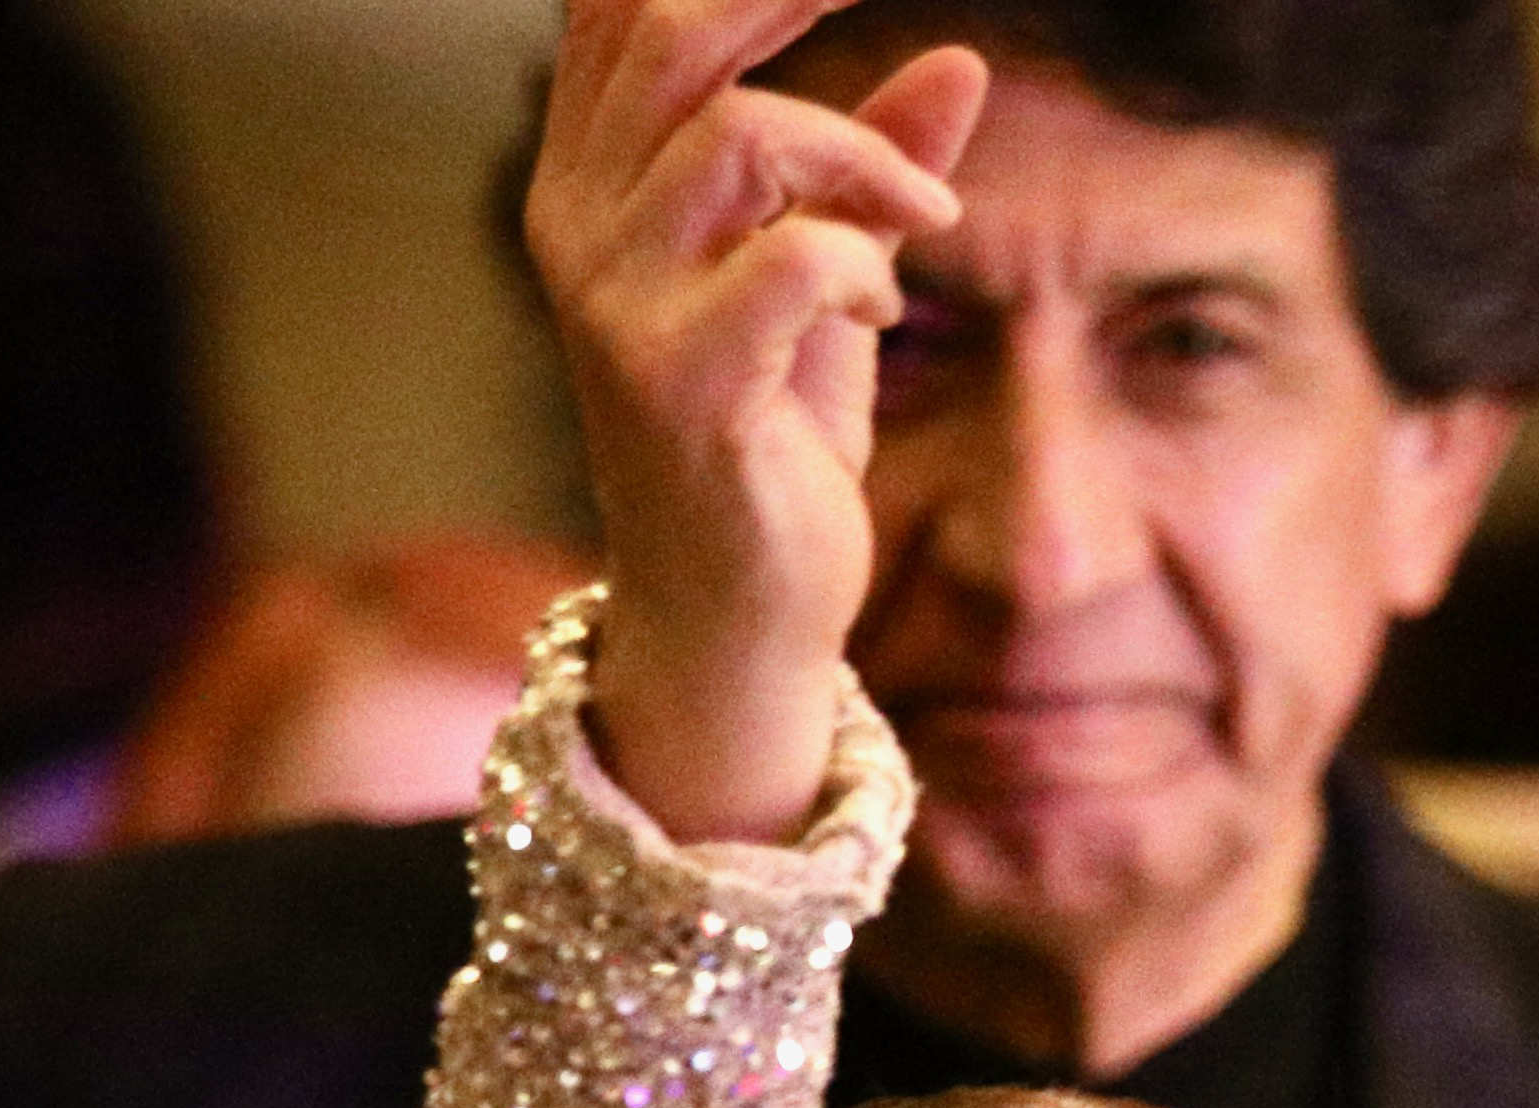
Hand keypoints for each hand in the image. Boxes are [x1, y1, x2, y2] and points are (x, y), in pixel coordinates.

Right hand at [528, 0, 982, 843]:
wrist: (736, 616)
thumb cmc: (771, 441)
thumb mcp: (831, 278)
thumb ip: (875, 167)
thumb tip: (960, 61)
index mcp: (591, 178)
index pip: (619, 9)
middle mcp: (578, 223)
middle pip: (669, 31)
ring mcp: (614, 303)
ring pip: (739, 133)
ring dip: (861, 163)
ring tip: (917, 225)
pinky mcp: (675, 383)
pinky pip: (794, 259)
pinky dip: (862, 265)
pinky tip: (878, 313)